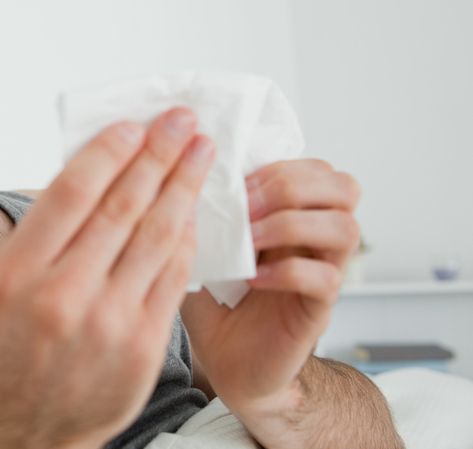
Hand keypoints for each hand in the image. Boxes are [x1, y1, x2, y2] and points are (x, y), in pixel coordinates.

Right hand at [0, 109, 214, 448]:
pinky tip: (194, 208)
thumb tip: (95, 168)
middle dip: (158, 155)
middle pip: (120, 207)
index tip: (135, 125)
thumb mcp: (2, 284)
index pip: (71, 194)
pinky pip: (173, 276)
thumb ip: (43, 233)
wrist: (32, 424)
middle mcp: (61, 295)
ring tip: (201, 153)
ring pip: (156, 236)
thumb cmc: (15, 344)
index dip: (108, 152)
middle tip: (182, 121)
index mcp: (17, 273)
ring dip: (183, 186)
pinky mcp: (144, 345)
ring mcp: (107, 322)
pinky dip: (185, 236)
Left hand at [180, 160, 360, 423]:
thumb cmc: (214, 301)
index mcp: (292, 215)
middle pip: (345, 187)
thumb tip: (183, 170)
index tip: (234, 181)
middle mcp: (315, 240)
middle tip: (247, 206)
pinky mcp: (318, 311)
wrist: (226, 363)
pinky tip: (251, 278)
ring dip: (293, 224)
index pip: (317, 168)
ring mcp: (322, 274)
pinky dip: (287, 272)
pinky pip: (326, 280)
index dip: (279, 165)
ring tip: (250, 239)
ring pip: (347, 228)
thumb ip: (204, 211)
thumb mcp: (202, 245)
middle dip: (293, 184)